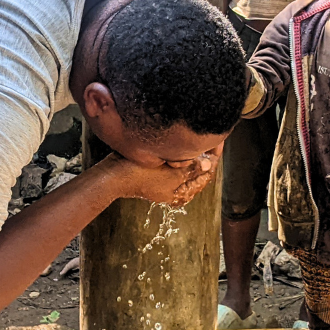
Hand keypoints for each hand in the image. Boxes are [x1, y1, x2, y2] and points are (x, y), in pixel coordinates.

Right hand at [106, 148, 221, 206]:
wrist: (111, 176)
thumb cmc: (138, 175)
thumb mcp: (169, 172)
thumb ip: (191, 168)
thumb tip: (209, 163)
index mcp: (180, 193)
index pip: (205, 173)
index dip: (213, 156)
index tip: (218, 140)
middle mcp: (175, 190)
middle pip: (197, 170)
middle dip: (205, 154)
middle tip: (212, 136)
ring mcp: (164, 182)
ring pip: (187, 166)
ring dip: (193, 153)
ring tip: (199, 137)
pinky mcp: (155, 174)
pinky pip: (174, 164)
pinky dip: (180, 154)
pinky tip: (181, 144)